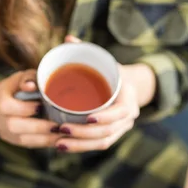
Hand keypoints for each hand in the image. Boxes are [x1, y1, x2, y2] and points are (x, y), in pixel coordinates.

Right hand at [0, 70, 60, 147]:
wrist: (26, 93)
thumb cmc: (31, 82)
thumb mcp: (31, 75)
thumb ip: (30, 78)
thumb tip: (30, 86)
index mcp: (0, 92)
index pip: (5, 104)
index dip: (23, 108)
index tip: (41, 106)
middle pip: (12, 125)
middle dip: (37, 127)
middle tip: (56, 126)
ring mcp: (1, 126)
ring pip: (19, 138)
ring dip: (42, 138)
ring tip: (60, 134)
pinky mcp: (10, 137)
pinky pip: (25, 144)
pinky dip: (42, 142)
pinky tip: (56, 139)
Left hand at [54, 35, 154, 152]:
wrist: (129, 86)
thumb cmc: (112, 72)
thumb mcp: (105, 60)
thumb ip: (86, 50)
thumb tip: (68, 39)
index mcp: (129, 98)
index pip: (120, 112)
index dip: (105, 117)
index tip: (88, 117)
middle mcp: (128, 117)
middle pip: (108, 131)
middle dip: (84, 133)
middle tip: (62, 129)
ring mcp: (121, 129)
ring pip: (102, 142)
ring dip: (80, 145)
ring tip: (58, 142)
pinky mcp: (112, 135)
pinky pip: (98, 145)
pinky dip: (81, 147)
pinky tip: (62, 146)